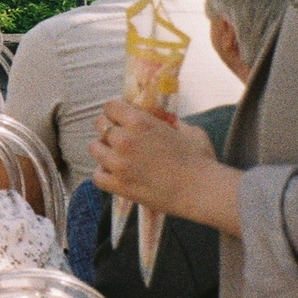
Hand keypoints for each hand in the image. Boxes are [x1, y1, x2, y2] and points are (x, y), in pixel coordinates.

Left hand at [89, 96, 242, 233]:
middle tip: (120, 136)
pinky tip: (115, 174)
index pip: (110, 106)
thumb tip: (165, 121)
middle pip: (99, 125)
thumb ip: (171, 123)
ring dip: (104, 149)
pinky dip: (103, 174)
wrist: (202, 191)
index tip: (121, 117)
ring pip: (94, 148)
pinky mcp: (119, 185)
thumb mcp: (188, 130)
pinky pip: (96, 176)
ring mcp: (118, 164)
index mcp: (139, 122)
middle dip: (109, 128)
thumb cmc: (200, 160)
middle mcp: (124, 140)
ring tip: (116, 155)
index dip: (116, 111)